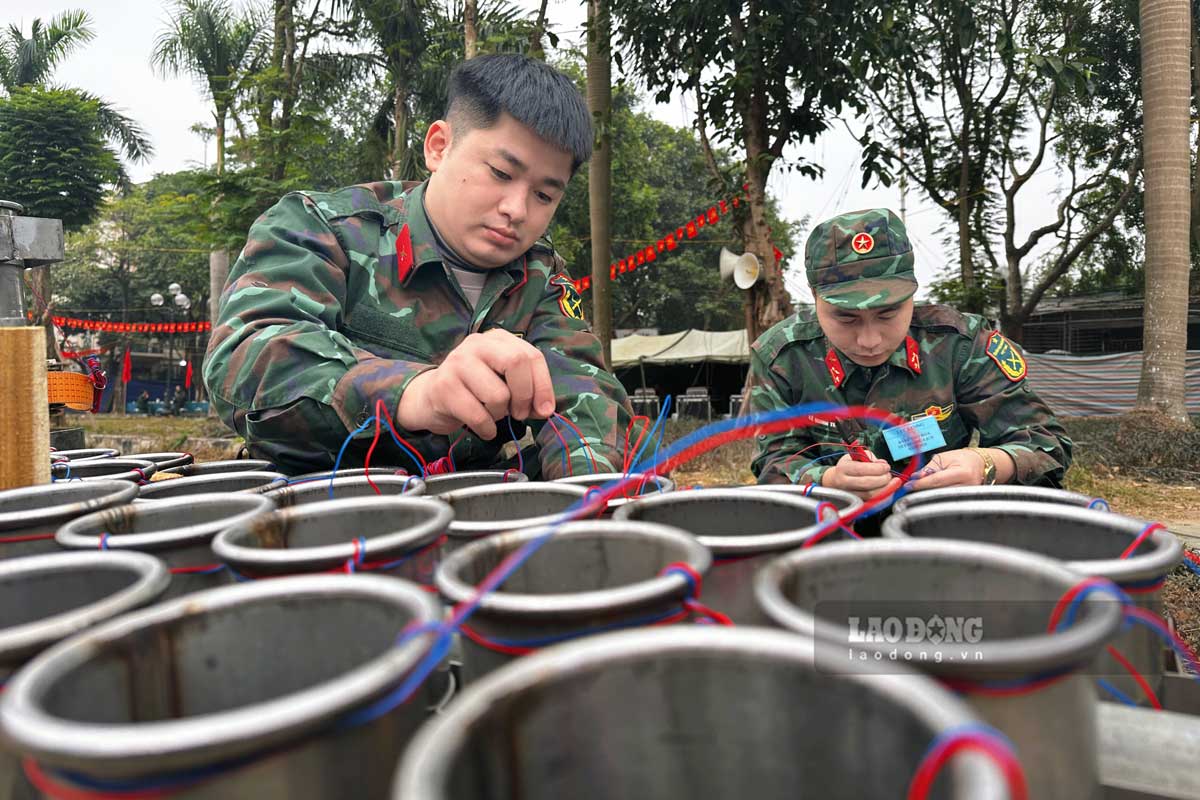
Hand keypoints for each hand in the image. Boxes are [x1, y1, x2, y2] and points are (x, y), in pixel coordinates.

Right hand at [396, 329, 555, 438]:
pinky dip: (487, 429)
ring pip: (498, 395)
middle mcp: (477, 344)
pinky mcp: (444, 386)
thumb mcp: (503, 382)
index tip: (545, 409)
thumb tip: (545, 409)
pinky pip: (478, 415)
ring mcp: (457, 362)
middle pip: (516, 363)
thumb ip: (527, 390)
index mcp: (497, 339)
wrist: (430, 397)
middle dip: (525, 396)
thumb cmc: (475, 390)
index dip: (543, 386)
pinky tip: (483, 427)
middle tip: (519, 413)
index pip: (532, 356)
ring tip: (492, 414)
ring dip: (500, 415)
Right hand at [821, 452, 900, 499]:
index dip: (877, 468)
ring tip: (890, 482)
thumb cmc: (847, 467)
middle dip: (883, 479)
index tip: (886, 467)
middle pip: (867, 483)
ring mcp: (849, 494)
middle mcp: (844, 482)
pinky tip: (889, 490)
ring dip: (885, 488)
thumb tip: (883, 464)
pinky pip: (872, 501)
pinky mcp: (856, 502)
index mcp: (843, 468)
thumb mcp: (854, 457)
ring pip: (870, 494)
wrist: (834, 481)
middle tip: (888, 475)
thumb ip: (869, 458)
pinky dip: (883, 496)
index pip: (862, 469)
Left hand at [906, 449, 985, 491]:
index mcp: (963, 473)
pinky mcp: (965, 500)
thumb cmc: (961, 458)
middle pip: (939, 492)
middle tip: (911, 487)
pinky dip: (936, 496)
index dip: (921, 484)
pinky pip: (947, 499)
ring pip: (942, 498)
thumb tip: (915, 477)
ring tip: (920, 488)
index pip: (937, 480)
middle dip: (923, 490)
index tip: (908, 485)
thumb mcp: (944, 457)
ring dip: (928, 494)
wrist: (978, 463)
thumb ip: (929, 468)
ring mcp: (967, 495)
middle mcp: (967, 486)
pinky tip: (930, 492)